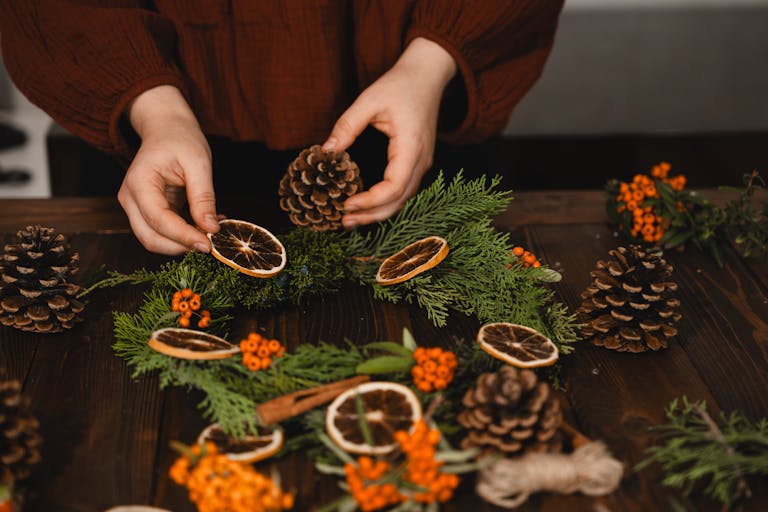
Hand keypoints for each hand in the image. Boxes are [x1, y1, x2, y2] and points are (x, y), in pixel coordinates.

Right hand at [118, 85, 219, 253]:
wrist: (166, 128)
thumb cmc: (181, 139)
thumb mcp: (199, 163)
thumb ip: (203, 197)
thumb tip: (211, 229)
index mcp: (139, 182)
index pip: (158, 220)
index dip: (183, 236)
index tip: (208, 244)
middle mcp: (130, 198)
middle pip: (150, 238)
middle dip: (181, 245)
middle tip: (211, 242)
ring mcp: (135, 207)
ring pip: (154, 240)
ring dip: (182, 243)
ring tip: (210, 230)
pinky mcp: (147, 212)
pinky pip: (163, 232)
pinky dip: (183, 235)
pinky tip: (205, 225)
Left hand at [323, 37, 455, 227]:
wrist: (427, 75)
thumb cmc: (401, 84)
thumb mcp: (369, 100)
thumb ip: (347, 126)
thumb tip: (326, 151)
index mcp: (411, 147)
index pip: (394, 187)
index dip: (371, 201)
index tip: (346, 203)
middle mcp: (421, 161)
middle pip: (400, 201)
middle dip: (372, 215)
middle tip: (343, 221)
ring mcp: (422, 163)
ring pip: (403, 199)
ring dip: (378, 212)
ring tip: (351, 218)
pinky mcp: (418, 163)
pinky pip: (403, 190)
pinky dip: (385, 202)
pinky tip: (366, 205)